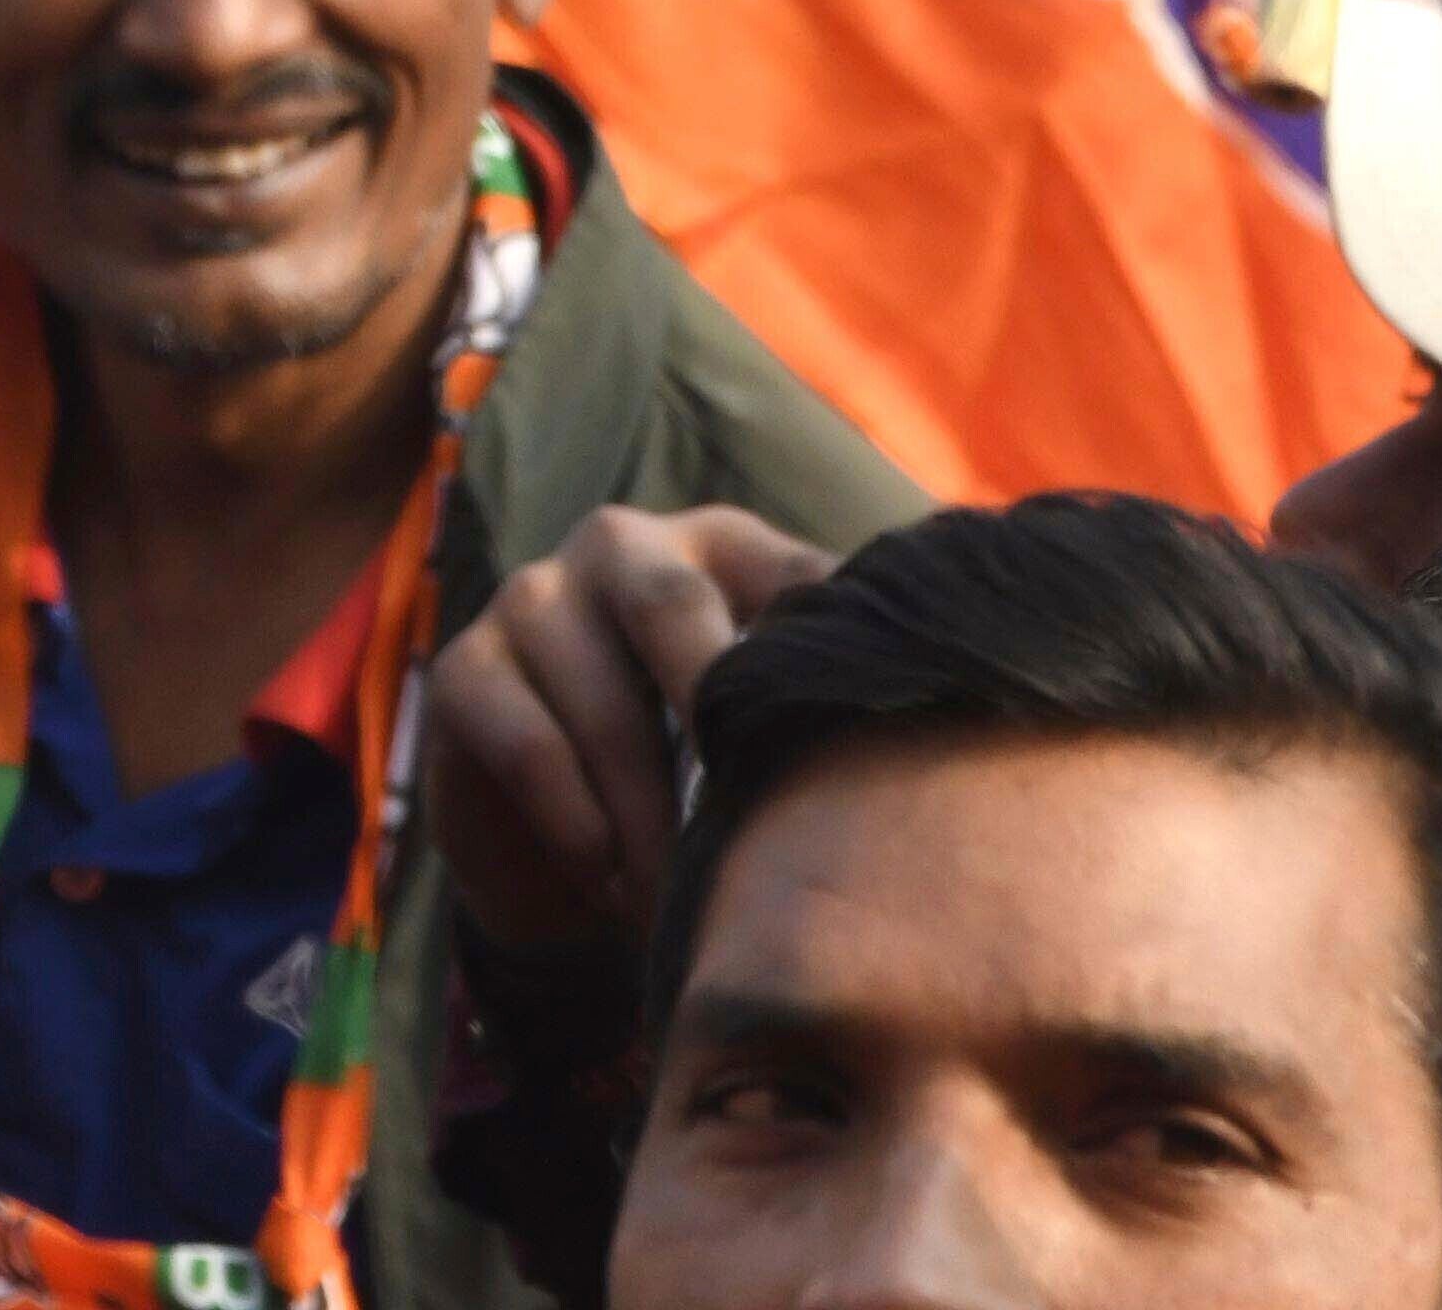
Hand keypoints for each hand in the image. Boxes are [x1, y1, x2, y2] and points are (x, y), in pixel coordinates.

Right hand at [419, 503, 840, 983]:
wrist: (573, 848)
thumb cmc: (707, 774)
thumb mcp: (773, 725)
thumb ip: (837, 702)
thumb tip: (977, 701)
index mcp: (721, 547)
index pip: (786, 574)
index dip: (820, 653)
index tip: (864, 742)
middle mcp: (621, 548)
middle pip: (666, 605)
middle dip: (712, 708)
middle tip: (753, 803)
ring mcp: (531, 600)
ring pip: (594, 693)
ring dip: (647, 808)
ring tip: (684, 894)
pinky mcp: (464, 669)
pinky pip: (522, 738)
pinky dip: (576, 819)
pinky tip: (613, 880)